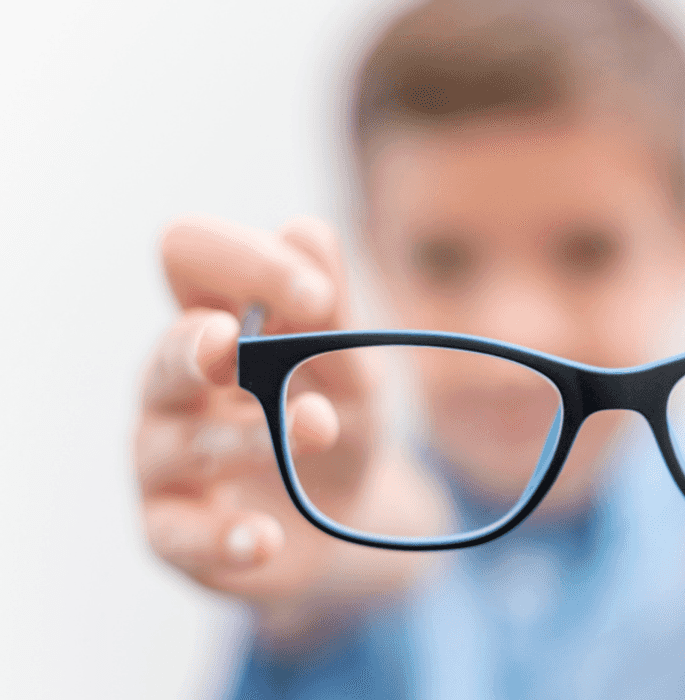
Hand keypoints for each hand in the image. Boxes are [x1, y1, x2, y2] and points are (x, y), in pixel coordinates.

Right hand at [134, 216, 444, 629]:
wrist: (345, 517)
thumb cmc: (335, 421)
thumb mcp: (351, 369)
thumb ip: (332, 312)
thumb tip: (306, 230)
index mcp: (212, 321)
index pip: (189, 257)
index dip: (242, 263)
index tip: (314, 296)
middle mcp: (173, 384)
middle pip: (165, 352)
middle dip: (196, 348)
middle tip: (234, 343)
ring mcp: (165, 460)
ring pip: (181, 443)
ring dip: (247, 438)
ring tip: (317, 428)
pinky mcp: (174, 532)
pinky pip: (181, 536)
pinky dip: (222, 536)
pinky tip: (262, 535)